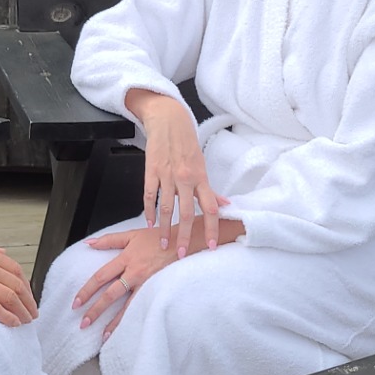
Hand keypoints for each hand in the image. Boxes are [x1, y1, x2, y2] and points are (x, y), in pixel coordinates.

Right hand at [0, 234, 36, 326]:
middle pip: (15, 282)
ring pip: (7, 294)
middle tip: (32, 314)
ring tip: (24, 321)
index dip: (25, 285)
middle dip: (27, 300)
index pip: (14, 268)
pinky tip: (10, 323)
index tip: (28, 297)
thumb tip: (1, 254)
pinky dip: (5, 315)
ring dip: (20, 310)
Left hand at [73, 216, 241, 338]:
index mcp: (126, 258)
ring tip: (103, 336)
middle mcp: (134, 273)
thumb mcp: (132, 235)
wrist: (185, 241)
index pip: (101, 277)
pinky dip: (133, 320)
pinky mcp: (158, 289)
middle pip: (110, 295)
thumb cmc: (159, 238)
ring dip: (113, 322)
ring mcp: (147, 283)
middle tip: (82, 323)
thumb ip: (109, 240)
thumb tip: (89, 244)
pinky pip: (143, 307)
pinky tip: (127, 331)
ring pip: (126, 306)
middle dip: (95, 310)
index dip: (87, 290)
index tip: (76, 302)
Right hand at [127, 90, 223, 256]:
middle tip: (180, 254)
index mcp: (200, 177)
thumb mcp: (202, 165)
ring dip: (164, 228)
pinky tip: (149, 223)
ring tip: (163, 243)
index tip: (210, 245)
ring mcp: (167, 175)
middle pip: (186, 213)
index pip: (209, 207)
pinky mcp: (151, 170)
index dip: (211, 227)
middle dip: (183, 236)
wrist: (168, 120)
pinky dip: (149, 211)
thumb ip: (210, 188)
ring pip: (166, 207)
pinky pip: (149, 195)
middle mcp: (185, 178)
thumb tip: (225, 204)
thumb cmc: (186, 143)